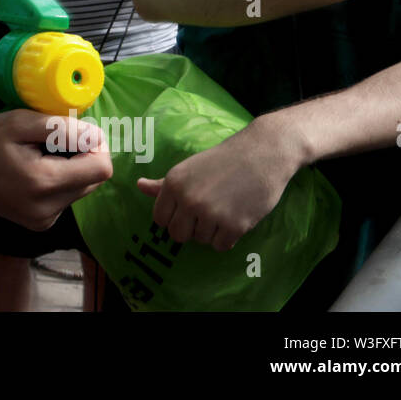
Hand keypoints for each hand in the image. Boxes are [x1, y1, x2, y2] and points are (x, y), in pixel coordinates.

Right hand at [0, 110, 111, 231]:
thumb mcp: (21, 122)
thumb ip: (63, 128)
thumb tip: (97, 136)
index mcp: (45, 183)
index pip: (101, 168)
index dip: (95, 145)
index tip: (73, 132)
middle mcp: (49, 209)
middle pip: (94, 180)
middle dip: (83, 156)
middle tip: (52, 141)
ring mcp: (44, 220)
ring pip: (82, 188)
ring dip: (71, 168)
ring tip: (39, 155)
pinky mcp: (40, 223)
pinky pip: (66, 198)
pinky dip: (58, 181)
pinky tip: (33, 170)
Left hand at [136, 117, 301, 249]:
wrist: (261, 154)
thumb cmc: (223, 160)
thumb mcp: (188, 168)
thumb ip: (163, 184)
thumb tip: (139, 186)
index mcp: (174, 184)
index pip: (160, 219)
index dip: (172, 219)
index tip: (186, 212)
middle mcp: (188, 200)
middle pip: (178, 235)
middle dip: (190, 229)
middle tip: (205, 214)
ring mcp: (211, 213)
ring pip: (201, 240)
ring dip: (212, 231)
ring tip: (223, 210)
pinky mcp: (234, 225)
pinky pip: (221, 246)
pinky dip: (228, 238)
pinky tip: (234, 219)